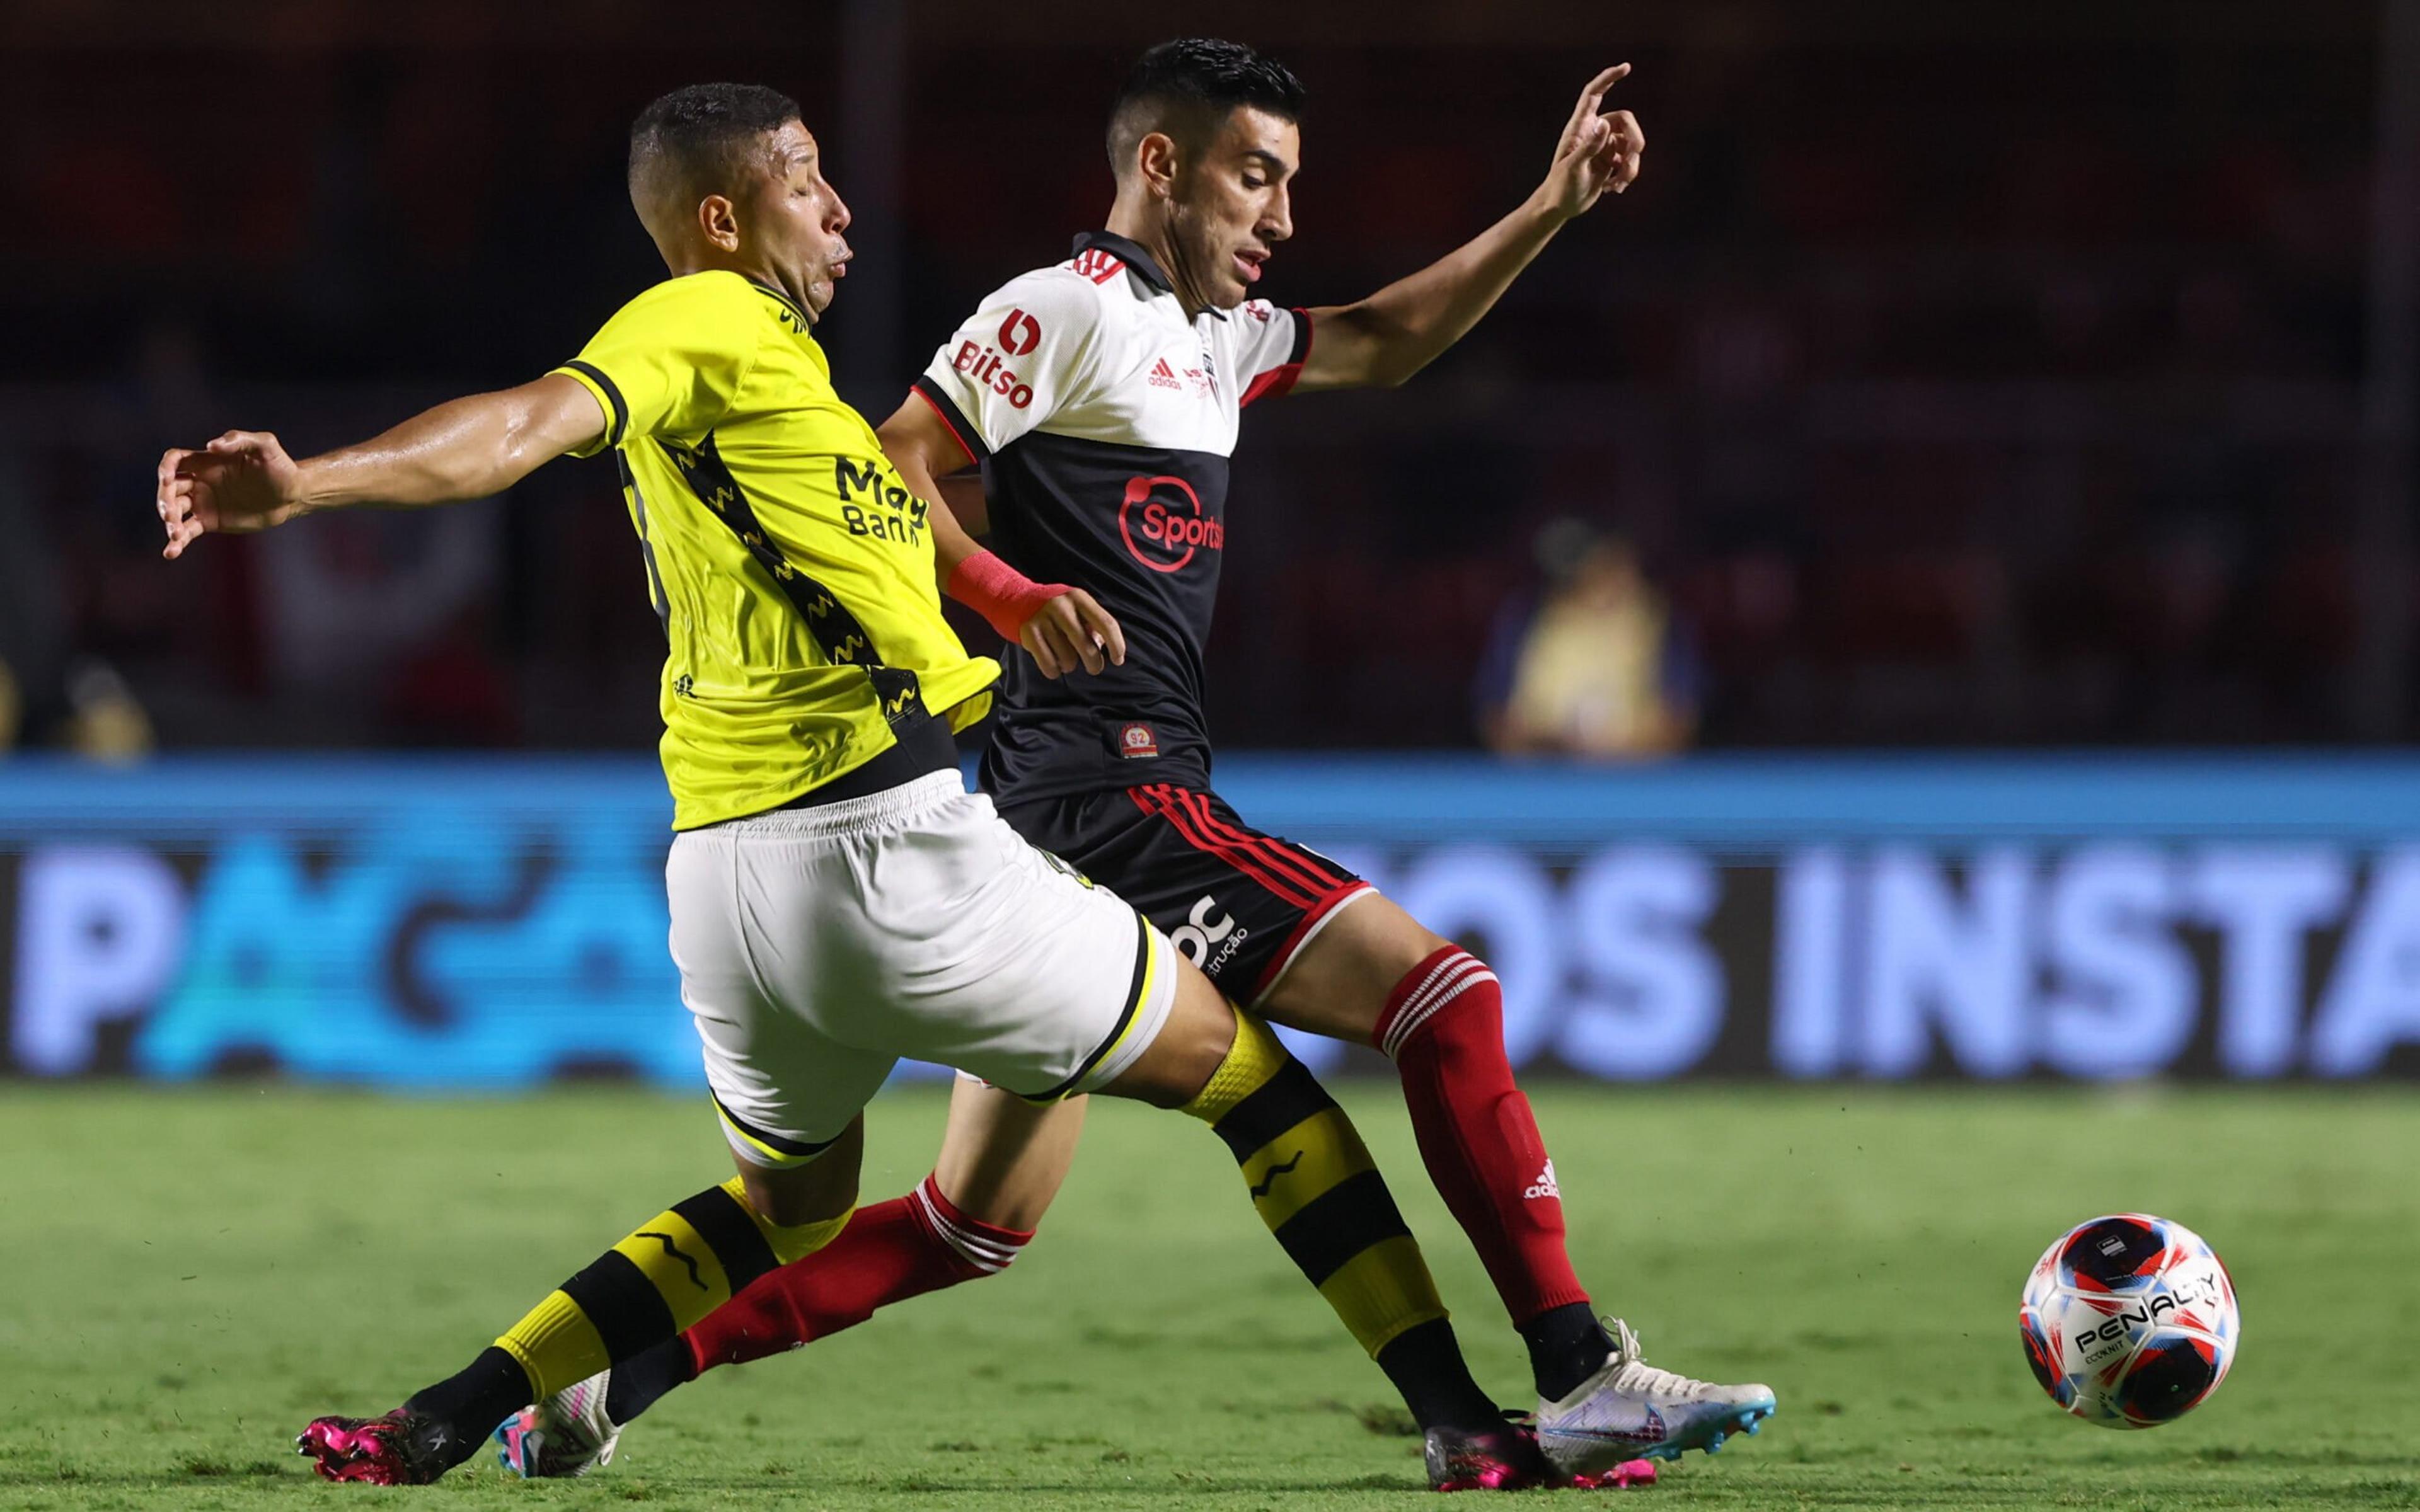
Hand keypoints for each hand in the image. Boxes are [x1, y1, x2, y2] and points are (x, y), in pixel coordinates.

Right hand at [157, 430, 307, 558]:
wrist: (293, 495)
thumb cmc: (280, 465)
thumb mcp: (265, 445)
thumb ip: (238, 440)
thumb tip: (210, 445)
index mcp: (206, 461)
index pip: (175, 461)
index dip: (166, 468)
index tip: (166, 480)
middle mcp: (200, 481)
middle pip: (170, 488)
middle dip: (165, 500)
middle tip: (172, 515)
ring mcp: (203, 502)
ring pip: (175, 511)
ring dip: (170, 522)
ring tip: (176, 534)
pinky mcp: (210, 522)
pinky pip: (188, 531)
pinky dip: (177, 542)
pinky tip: (171, 552)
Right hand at [1019, 587, 1126, 678]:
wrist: (1018, 600)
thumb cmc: (1056, 610)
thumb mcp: (1077, 608)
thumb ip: (1092, 625)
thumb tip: (1102, 646)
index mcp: (1079, 598)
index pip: (1106, 623)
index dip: (1116, 644)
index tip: (1118, 660)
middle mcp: (1062, 607)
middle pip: (1087, 645)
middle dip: (1094, 663)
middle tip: (1095, 668)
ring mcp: (1044, 620)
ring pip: (1067, 658)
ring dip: (1070, 665)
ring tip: (1066, 659)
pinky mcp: (1029, 633)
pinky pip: (1049, 664)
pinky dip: (1054, 671)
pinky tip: (1054, 666)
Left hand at [1537, 64, 1644, 220]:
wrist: (1560, 207)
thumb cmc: (1560, 187)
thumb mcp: (1574, 168)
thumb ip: (1590, 146)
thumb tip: (1604, 124)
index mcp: (1580, 127)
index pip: (1594, 94)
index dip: (1608, 78)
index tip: (1626, 67)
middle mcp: (1593, 132)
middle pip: (1625, 120)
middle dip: (1635, 138)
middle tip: (1634, 156)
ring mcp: (1603, 146)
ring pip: (1631, 144)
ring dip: (1631, 165)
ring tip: (1617, 184)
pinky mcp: (1610, 160)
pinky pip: (1630, 160)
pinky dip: (1627, 174)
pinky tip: (1614, 189)